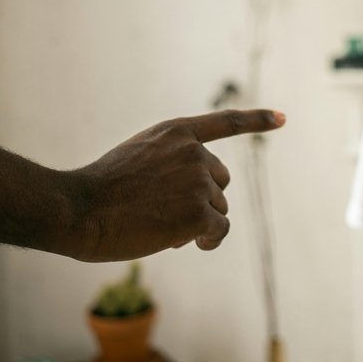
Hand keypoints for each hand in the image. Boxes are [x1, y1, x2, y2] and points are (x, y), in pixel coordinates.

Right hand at [71, 109, 285, 261]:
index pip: (225, 122)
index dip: (257, 120)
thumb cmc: (99, 190)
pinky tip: (187, 244)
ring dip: (198, 222)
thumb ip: (171, 162)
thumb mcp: (137, 157)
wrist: (79, 209)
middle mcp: (192, 151)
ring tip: (160, 226)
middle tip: (164, 212)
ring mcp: (197, 181)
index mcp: (175, 132)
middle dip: (202, 199)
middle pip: (220, 181)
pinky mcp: (198, 212)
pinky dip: (208, 241)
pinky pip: (218, 230)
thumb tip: (205, 204)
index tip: (283, 117)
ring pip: (218, 209)